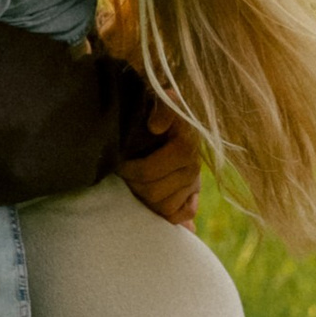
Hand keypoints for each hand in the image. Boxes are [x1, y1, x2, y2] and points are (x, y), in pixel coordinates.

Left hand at [119, 113, 203, 231]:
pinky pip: (183, 215)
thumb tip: (156, 126)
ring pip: (165, 207)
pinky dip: (169, 214)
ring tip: (134, 184)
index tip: (120, 163)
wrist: (164, 119)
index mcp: (185, 143)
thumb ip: (161, 107)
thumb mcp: (159, 101)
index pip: (152, 171)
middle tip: (123, 174)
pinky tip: (155, 203)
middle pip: (154, 193)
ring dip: (146, 199)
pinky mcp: (194, 195)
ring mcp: (195, 182)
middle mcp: (193, 164)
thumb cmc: (153, 111)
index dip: (134, 170)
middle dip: (133, 184)